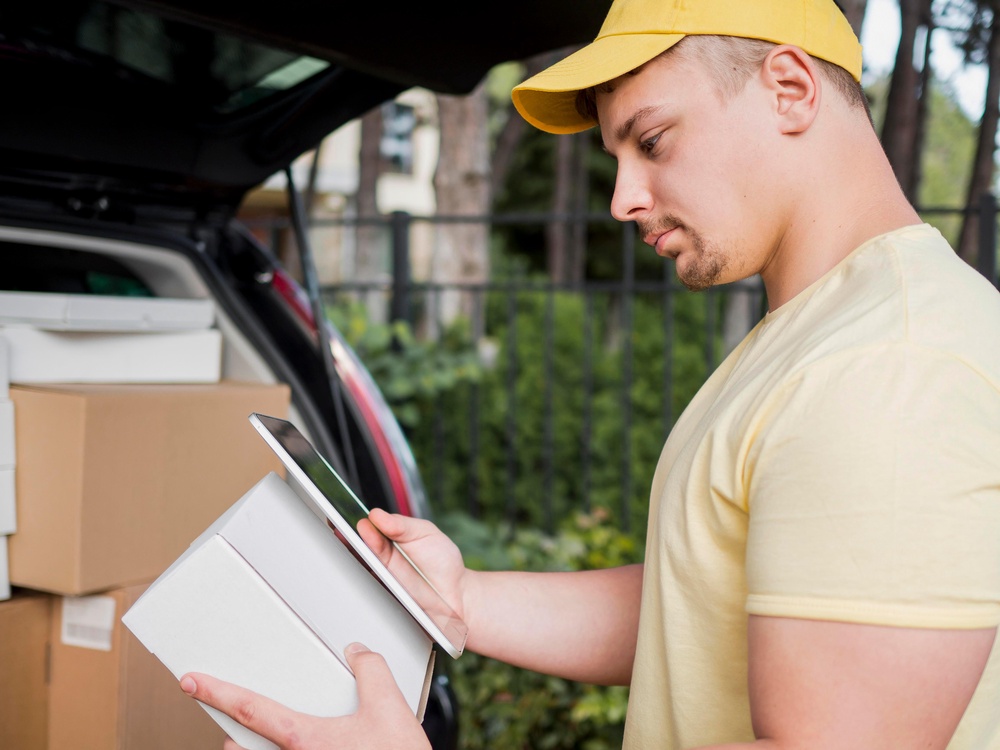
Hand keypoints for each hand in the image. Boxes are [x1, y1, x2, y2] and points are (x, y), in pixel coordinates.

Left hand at [180, 643, 431, 749]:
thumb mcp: (389, 707)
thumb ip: (371, 670)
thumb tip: (358, 652)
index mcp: (304, 737)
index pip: (250, 708)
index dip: (217, 692)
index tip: (192, 682)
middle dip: (233, 739)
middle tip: (234, 725)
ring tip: (267, 741)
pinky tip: (312, 746)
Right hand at [358, 508, 468, 620]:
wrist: (457, 595)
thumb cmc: (442, 562)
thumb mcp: (425, 533)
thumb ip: (402, 525)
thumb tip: (377, 515)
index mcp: (389, 538)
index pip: (367, 528)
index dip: (356, 523)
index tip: (352, 518)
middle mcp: (380, 558)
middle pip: (357, 548)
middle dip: (350, 539)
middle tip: (349, 530)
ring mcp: (380, 578)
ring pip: (357, 568)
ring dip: (355, 558)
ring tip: (357, 545)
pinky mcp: (382, 598)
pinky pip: (366, 590)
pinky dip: (363, 582)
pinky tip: (366, 572)